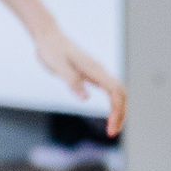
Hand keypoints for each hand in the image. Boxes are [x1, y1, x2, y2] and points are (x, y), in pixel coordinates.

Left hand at [32, 23, 127, 137]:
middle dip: (121, 114)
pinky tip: (109, 115)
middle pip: (121, 93)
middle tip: (112, 133)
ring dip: (119, 110)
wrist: (49, 37)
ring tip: (112, 128)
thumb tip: (86, 98)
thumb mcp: (57, 66)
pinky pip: (110, 90)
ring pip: (117, 92)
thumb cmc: (51, 50)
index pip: (116, 91)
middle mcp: (99, 70)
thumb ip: (72, 81)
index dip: (117, 110)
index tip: (110, 127)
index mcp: (94, 69)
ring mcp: (97, 72)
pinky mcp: (92, 74)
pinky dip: (113, 104)